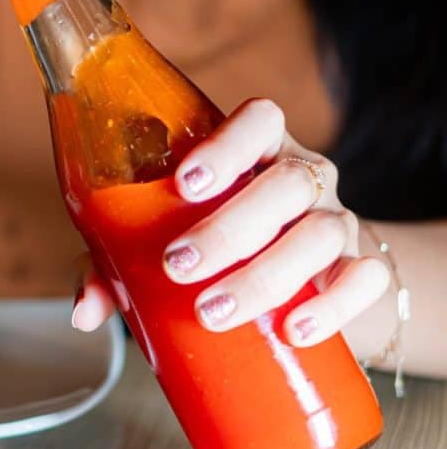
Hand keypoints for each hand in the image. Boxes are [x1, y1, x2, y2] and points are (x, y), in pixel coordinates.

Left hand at [71, 98, 390, 345]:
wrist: (298, 285)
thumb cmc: (212, 250)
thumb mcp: (159, 245)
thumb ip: (116, 267)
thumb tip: (83, 313)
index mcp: (256, 151)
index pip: (260, 119)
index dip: (227, 144)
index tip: (185, 184)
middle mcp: (302, 177)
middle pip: (284, 183)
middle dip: (228, 229)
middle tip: (177, 267)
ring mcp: (336, 220)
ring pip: (319, 232)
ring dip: (264, 275)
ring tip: (214, 313)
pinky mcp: (360, 268)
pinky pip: (365, 278)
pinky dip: (334, 304)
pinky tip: (296, 330)